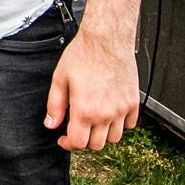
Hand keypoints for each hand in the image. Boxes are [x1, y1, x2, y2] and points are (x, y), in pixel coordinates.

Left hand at [43, 29, 139, 151]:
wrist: (107, 39)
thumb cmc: (84, 54)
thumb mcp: (60, 79)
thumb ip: (54, 105)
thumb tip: (51, 124)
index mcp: (85, 110)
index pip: (78, 143)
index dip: (68, 144)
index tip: (65, 139)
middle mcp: (105, 113)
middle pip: (97, 145)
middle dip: (84, 141)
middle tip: (78, 129)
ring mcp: (122, 109)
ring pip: (115, 138)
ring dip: (103, 134)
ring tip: (94, 122)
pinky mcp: (133, 101)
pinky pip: (130, 125)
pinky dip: (120, 124)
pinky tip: (110, 113)